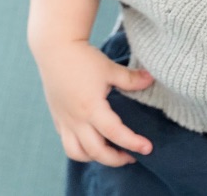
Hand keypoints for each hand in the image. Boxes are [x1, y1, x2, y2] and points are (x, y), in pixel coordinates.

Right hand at [35, 39, 154, 165]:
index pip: (115, 133)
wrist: (55, 49)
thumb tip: (151, 79)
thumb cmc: (83, 58)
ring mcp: (65, 121)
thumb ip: (131, 78)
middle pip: (96, 151)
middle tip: (133, 156)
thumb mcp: (109, 68)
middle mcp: (76, 119)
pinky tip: (93, 142)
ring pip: (78, 153)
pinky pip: (68, 143)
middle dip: (116, 159)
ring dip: (96, 158)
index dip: (132, 143)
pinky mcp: (58, 118)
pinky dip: (81, 149)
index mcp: (91, 107)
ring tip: (112, 153)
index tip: (147, 148)